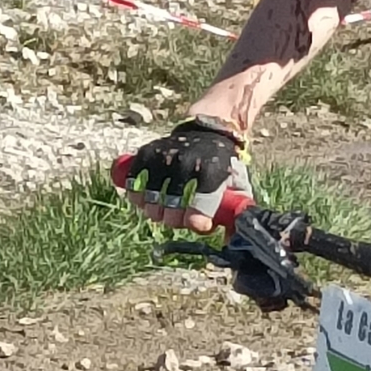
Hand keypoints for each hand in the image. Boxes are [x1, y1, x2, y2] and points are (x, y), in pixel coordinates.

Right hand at [124, 115, 252, 232]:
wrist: (206, 130)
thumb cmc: (222, 164)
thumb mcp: (237, 184)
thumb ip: (235, 211)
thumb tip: (229, 240)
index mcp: (212, 171)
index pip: (200, 204)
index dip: (195, 220)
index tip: (195, 225)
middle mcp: (187, 162)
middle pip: (171, 207)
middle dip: (172, 220)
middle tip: (175, 220)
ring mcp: (165, 156)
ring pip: (150, 197)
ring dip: (153, 210)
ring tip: (158, 211)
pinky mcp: (148, 152)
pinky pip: (134, 180)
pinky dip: (135, 194)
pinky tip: (140, 199)